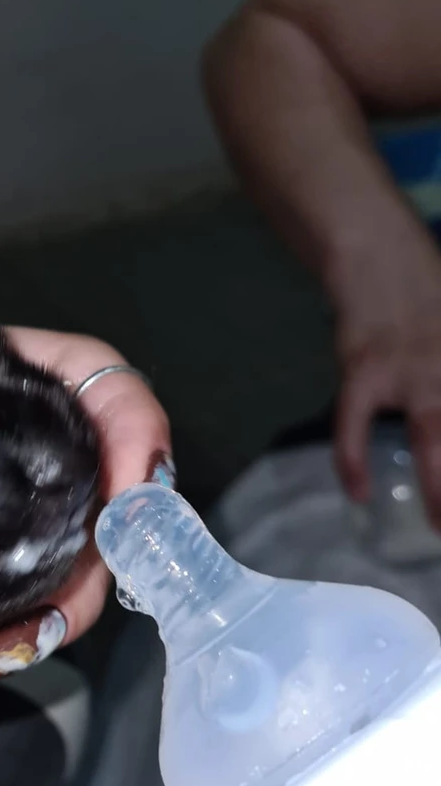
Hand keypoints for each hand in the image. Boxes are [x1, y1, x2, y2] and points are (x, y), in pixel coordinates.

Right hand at [334, 253, 440, 527]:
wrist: (379, 259)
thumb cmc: (430, 297)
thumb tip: (434, 418)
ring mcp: (412, 368)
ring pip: (432, 436)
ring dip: (439, 484)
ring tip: (438, 526)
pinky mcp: (364, 371)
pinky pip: (355, 425)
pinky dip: (353, 459)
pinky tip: (359, 493)